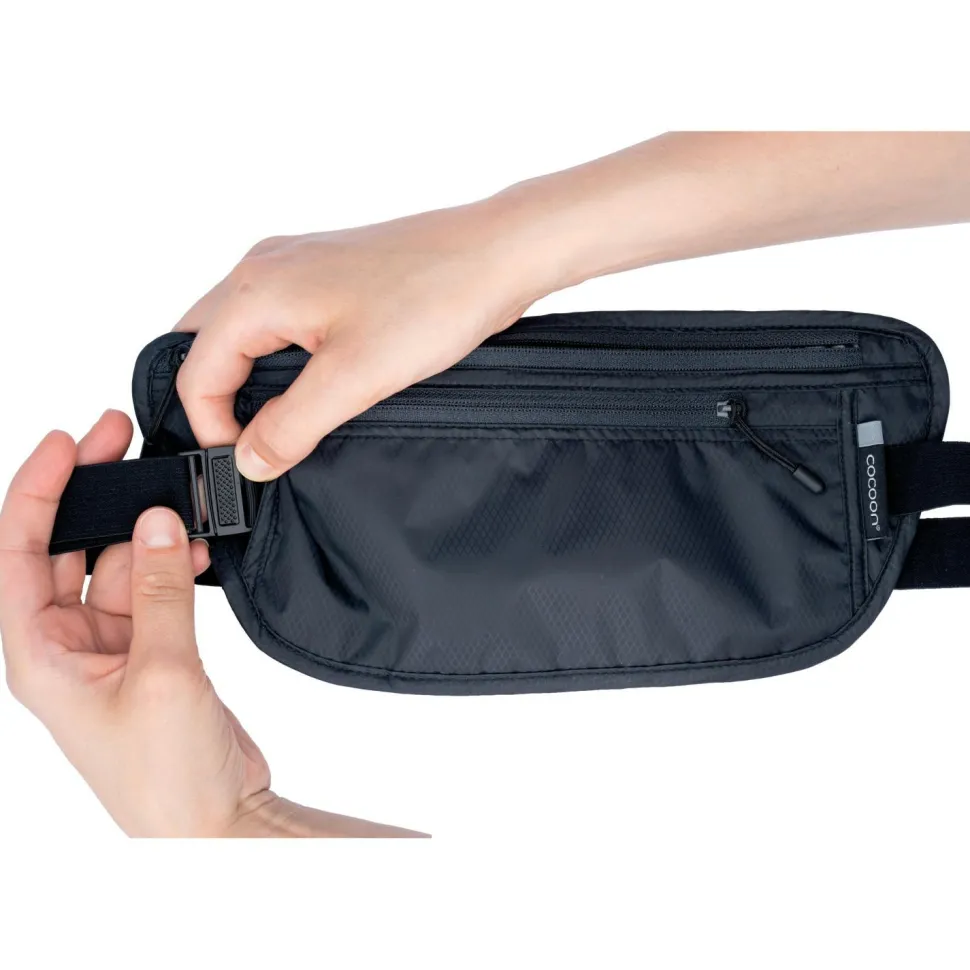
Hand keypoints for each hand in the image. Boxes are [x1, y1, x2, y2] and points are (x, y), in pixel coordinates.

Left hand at [0, 412, 421, 836]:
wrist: (212, 821)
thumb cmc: (165, 777)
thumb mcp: (162, 673)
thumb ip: (161, 590)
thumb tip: (160, 520)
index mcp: (38, 656)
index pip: (16, 554)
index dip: (36, 493)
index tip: (66, 444)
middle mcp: (66, 646)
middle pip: (67, 547)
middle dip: (92, 493)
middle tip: (120, 440)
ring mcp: (112, 647)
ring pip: (120, 561)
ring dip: (147, 530)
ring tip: (179, 497)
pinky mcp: (153, 650)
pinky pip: (156, 586)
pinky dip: (176, 561)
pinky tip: (197, 546)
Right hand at [174, 200, 550, 479]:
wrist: (496, 254)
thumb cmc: (434, 300)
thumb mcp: (354, 378)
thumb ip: (291, 424)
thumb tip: (248, 461)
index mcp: (256, 289)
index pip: (195, 373)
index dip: (213, 429)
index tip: (252, 465)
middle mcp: (264, 267)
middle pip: (205, 346)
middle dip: (216, 400)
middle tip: (251, 446)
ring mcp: (296, 264)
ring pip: (240, 331)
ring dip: (246, 378)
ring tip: (278, 422)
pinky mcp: (327, 272)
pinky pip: (276, 318)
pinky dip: (275, 356)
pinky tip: (307, 385)